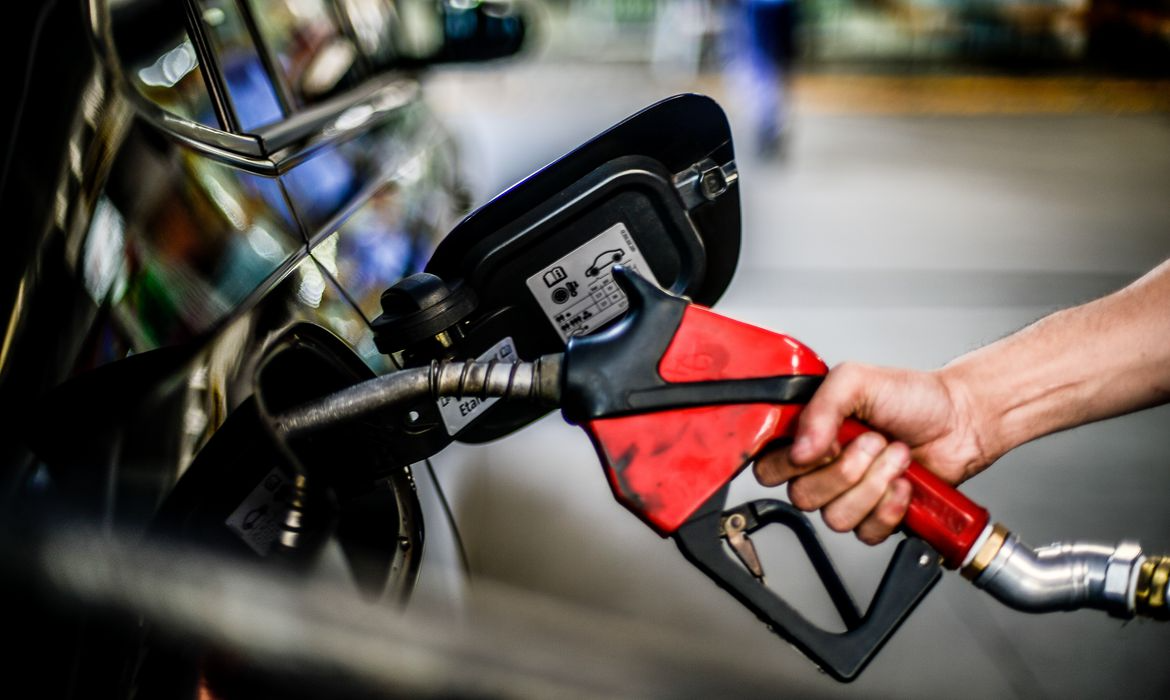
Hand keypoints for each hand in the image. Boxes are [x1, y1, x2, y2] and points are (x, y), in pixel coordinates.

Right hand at [754, 362, 992, 543]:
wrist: (960, 420)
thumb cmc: (912, 397)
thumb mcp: (857, 380)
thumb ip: (821, 407)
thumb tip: (799, 449)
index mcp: (806, 435)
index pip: (768, 466)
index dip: (791, 462)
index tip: (824, 443)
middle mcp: (821, 468)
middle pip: (801, 496)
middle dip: (845, 470)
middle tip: (872, 442)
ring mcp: (848, 495)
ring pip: (834, 517)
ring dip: (873, 485)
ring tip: (896, 457)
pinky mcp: (875, 517)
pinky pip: (865, 533)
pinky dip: (890, 507)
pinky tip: (904, 483)